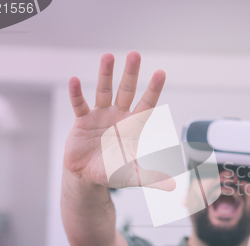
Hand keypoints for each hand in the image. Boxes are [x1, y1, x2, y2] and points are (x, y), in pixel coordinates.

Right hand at [64, 51, 174, 189]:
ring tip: (108, 56)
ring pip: (104, 91)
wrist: (87, 177)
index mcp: (134, 127)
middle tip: (135, 54)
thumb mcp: (133, 176)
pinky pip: (80, 104)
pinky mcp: (83, 121)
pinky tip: (75, 80)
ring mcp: (101, 116)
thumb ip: (151, 177)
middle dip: (131, 74)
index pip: (147, 105)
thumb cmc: (113, 173)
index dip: (153, 89)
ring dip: (106, 75)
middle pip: (127, 91)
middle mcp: (119, 117)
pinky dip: (77, 94)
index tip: (160, 72)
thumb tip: (173, 186)